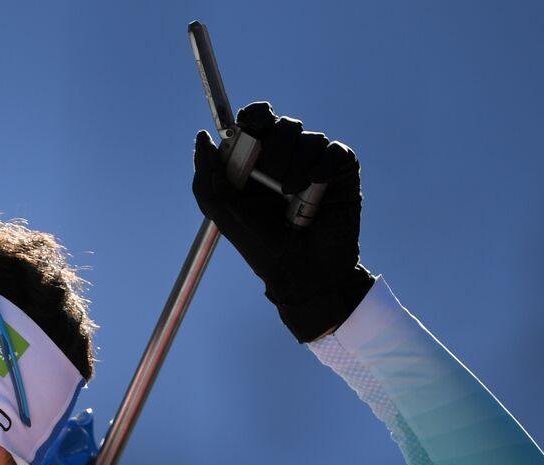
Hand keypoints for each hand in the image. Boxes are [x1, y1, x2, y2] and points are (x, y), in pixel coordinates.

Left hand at [192, 102, 375, 342]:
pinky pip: (334, 150)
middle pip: (283, 125)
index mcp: (257, 160)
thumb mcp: (221, 210)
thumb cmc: (259, 243)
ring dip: (296, 164)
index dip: (255, 115)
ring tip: (291, 194)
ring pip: (309, 137)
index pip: (257, 120)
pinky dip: (322, 166)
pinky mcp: (340, 172)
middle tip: (272, 176)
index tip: (252, 126)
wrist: (300, 270)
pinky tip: (315, 186)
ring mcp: (314, 163)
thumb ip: (207, 174)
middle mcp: (286, 157)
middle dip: (275, 147)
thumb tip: (203, 136)